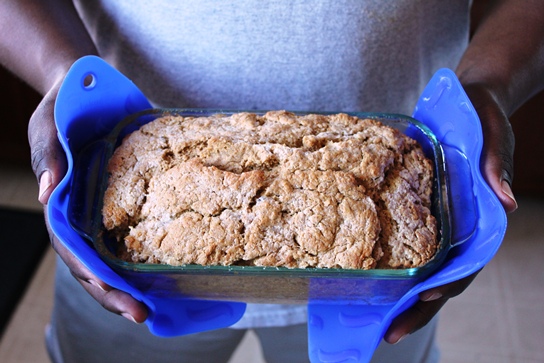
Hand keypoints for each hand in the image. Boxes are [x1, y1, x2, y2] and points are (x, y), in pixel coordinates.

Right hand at [30, 81, 147, 323]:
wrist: (86, 92)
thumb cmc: (63, 109)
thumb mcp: (49, 125)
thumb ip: (48, 155)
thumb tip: (46, 191)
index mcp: (60, 205)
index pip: (70, 249)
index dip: (88, 272)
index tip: (109, 290)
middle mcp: (80, 216)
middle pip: (92, 264)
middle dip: (113, 293)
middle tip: (141, 314)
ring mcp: (101, 214)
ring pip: (111, 259)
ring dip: (129, 285)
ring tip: (154, 308)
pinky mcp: (123, 205)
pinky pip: (132, 236)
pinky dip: (144, 259)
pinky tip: (164, 275)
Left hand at [383, 83, 516, 343]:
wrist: (470, 103)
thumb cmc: (485, 120)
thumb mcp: (494, 137)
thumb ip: (497, 168)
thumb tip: (507, 203)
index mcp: (478, 218)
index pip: (465, 263)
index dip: (446, 285)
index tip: (422, 299)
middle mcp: (457, 228)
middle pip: (440, 277)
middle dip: (416, 308)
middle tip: (389, 332)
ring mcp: (438, 223)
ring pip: (422, 268)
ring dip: (400, 295)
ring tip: (373, 317)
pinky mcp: (420, 210)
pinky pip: (407, 241)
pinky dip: (392, 262)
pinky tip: (370, 276)